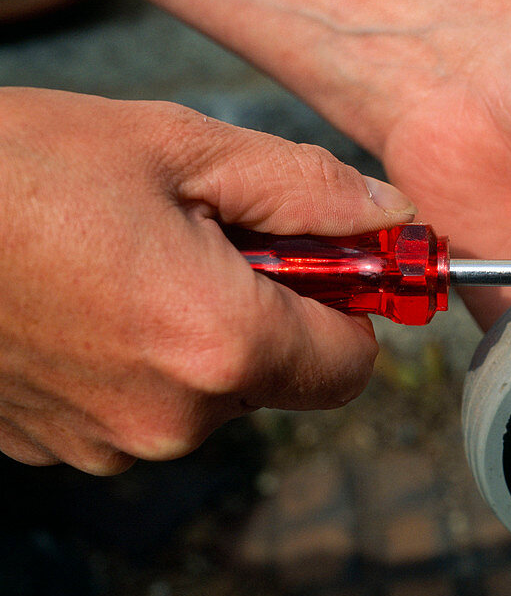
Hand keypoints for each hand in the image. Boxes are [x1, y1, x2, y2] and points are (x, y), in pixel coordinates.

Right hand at [0, 88, 414, 473]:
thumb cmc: (21, 167)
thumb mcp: (181, 147)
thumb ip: (306, 189)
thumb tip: (390, 216)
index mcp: (218, 344)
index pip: (352, 365)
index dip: (349, 309)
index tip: (327, 262)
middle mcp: (172, 418)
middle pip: (283, 377)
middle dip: (270, 311)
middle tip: (207, 237)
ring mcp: (108, 444)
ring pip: (213, 391)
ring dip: (200, 332)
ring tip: (129, 260)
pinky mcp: (62, 447)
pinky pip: (147, 405)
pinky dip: (142, 358)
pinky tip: (89, 299)